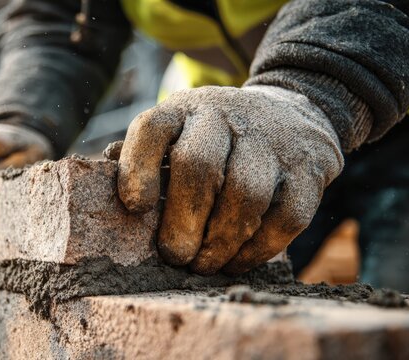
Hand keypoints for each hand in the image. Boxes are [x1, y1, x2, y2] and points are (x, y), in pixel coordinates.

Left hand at [117, 85, 343, 274]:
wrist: (289, 113)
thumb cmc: (215, 138)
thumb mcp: (176, 132)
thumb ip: (142, 156)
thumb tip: (99, 183)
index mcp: (183, 110)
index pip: (152, 128)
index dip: (137, 168)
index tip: (134, 208)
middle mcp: (225, 116)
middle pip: (199, 166)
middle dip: (182, 221)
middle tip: (174, 256)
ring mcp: (271, 139)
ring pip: (246, 195)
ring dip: (221, 242)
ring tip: (203, 264)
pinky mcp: (309, 168)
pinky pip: (286, 217)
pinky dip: (258, 249)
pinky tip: (236, 260)